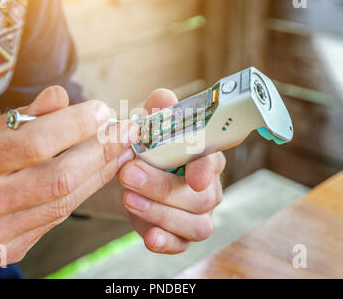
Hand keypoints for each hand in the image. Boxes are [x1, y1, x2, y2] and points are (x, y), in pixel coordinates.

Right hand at [0, 86, 136, 271]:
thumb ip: (19, 118)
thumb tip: (61, 96)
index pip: (33, 143)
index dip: (75, 125)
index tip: (102, 110)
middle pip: (59, 177)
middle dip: (101, 150)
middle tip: (126, 130)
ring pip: (65, 201)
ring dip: (101, 172)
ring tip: (123, 149)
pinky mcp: (11, 250)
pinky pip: (59, 218)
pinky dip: (85, 191)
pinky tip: (101, 172)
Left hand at [118, 89, 225, 253]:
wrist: (134, 180)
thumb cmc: (150, 153)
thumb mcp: (151, 130)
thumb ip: (159, 114)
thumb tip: (163, 97)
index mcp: (205, 159)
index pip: (214, 163)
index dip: (206, 170)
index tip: (193, 177)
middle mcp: (208, 190)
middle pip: (199, 197)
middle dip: (162, 187)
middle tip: (129, 175)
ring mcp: (198, 216)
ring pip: (195, 224)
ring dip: (160, 212)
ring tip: (128, 198)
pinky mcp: (182, 236)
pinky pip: (181, 245)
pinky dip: (166, 242)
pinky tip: (149, 237)